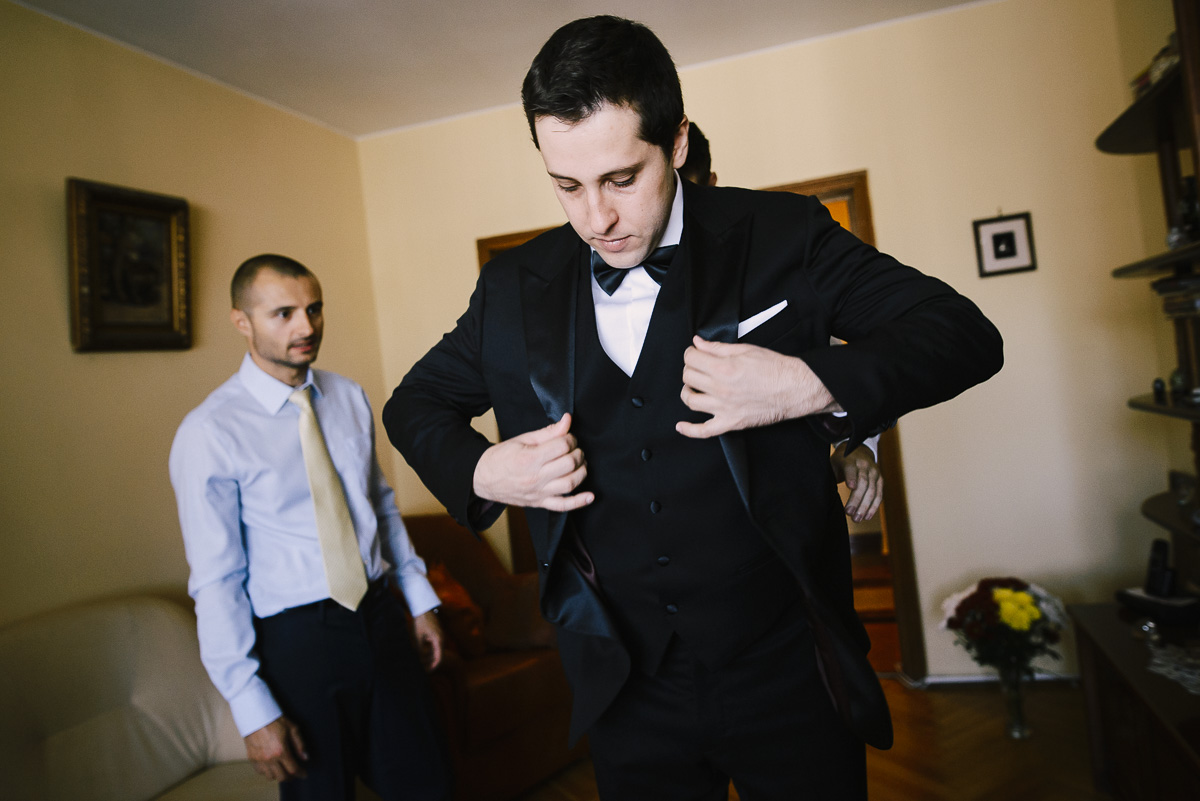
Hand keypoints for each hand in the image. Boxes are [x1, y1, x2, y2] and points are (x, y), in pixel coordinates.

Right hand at [244, 716, 306, 781]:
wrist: (255, 716)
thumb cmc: (275, 720)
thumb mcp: (292, 728)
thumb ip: (300, 744)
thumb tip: (305, 758)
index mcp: (281, 751)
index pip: (293, 769)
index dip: (300, 773)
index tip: (304, 774)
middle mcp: (269, 758)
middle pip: (282, 777)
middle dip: (290, 777)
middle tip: (294, 773)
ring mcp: (259, 760)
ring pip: (270, 777)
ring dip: (278, 775)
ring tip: (283, 769)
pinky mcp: (251, 758)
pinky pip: (260, 772)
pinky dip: (267, 772)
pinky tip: (271, 766)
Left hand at [413, 609, 443, 670]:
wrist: (423, 609)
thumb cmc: (420, 623)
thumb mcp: (418, 638)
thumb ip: (421, 651)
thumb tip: (420, 662)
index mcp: (438, 640)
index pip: (439, 657)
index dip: (434, 666)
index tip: (428, 673)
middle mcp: (441, 639)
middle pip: (438, 655)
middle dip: (431, 663)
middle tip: (424, 670)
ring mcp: (440, 636)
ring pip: (437, 650)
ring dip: (430, 657)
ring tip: (422, 663)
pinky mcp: (437, 634)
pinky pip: (435, 645)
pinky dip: (430, 651)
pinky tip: (422, 653)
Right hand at [473, 414, 592, 510]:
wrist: (483, 478)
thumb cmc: (502, 457)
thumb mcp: (523, 440)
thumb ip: (548, 432)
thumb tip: (567, 420)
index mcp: (529, 459)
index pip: (562, 446)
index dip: (570, 438)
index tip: (567, 437)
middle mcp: (535, 478)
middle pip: (569, 464)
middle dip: (577, 452)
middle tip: (574, 448)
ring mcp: (538, 493)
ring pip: (570, 483)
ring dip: (581, 471)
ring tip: (579, 463)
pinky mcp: (540, 503)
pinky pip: (563, 506)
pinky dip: (579, 502)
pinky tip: (590, 496)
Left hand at [677, 337, 840, 438]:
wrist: (795, 388)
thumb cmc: (775, 368)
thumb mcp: (746, 350)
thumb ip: (717, 348)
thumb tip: (698, 342)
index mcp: (724, 368)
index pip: (691, 358)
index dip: (691, 353)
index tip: (695, 353)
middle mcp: (720, 389)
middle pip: (688, 377)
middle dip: (690, 368)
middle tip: (699, 367)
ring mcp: (724, 408)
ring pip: (690, 400)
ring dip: (687, 391)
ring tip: (693, 387)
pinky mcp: (730, 423)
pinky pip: (704, 431)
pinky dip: (689, 430)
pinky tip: (681, 426)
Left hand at [831, 444, 883, 522]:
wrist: (859, 451)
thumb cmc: (841, 462)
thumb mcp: (832, 464)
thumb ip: (829, 475)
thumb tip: (817, 491)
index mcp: (850, 460)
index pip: (851, 468)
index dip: (851, 477)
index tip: (850, 487)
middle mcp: (865, 465)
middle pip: (863, 483)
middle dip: (856, 499)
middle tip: (848, 513)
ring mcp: (874, 472)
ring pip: (872, 491)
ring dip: (865, 506)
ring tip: (857, 519)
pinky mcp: (880, 480)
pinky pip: (879, 495)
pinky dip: (873, 507)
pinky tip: (867, 516)